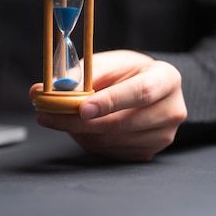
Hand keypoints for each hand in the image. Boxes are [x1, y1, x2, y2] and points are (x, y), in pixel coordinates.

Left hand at [29, 50, 186, 160]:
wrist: (151, 89)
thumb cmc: (127, 73)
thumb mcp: (109, 63)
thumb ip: (81, 74)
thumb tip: (44, 89)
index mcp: (167, 78)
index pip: (141, 92)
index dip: (110, 101)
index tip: (81, 108)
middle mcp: (171, 110)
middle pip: (122, 123)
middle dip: (78, 121)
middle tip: (47, 115)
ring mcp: (163, 136)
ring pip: (111, 141)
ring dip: (79, 131)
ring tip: (60, 117)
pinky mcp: (149, 152)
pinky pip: (110, 151)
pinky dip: (88, 140)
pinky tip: (81, 127)